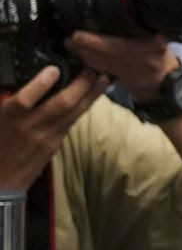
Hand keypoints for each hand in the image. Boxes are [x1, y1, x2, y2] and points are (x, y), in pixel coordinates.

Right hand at [0, 66, 107, 187]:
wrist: (0, 181)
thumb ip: (14, 101)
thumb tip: (38, 78)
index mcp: (8, 119)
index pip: (24, 100)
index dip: (41, 83)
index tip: (54, 69)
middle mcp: (29, 128)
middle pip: (61, 104)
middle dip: (81, 84)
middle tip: (92, 68)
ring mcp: (45, 138)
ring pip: (74, 112)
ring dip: (92, 93)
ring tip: (103, 78)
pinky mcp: (55, 144)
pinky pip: (73, 121)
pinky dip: (85, 106)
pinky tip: (94, 95)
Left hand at [65, 31, 179, 101]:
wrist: (165, 79)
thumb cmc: (158, 52)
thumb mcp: (158, 35)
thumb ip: (141, 28)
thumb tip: (115, 13)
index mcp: (152, 44)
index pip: (119, 45)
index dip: (96, 41)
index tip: (78, 35)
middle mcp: (143, 59)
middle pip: (107, 55)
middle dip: (85, 47)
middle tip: (70, 38)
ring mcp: (135, 72)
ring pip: (102, 64)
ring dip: (84, 55)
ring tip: (71, 45)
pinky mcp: (125, 81)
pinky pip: (103, 71)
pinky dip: (90, 64)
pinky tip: (81, 57)